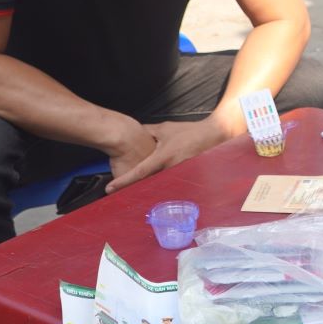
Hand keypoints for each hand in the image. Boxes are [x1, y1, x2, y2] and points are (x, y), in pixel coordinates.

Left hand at [106, 116, 233, 191]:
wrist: (212, 135)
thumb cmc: (189, 131)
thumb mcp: (165, 128)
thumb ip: (149, 131)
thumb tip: (136, 132)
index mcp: (162, 157)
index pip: (139, 172)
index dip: (123, 181)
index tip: (110, 189)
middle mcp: (168, 170)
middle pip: (146, 184)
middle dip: (133, 189)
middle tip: (119, 195)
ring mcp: (177, 176)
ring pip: (157, 186)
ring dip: (146, 189)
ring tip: (134, 194)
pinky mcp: (184, 178)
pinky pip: (168, 184)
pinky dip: (159, 186)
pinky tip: (153, 190)